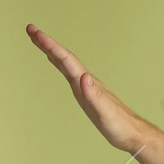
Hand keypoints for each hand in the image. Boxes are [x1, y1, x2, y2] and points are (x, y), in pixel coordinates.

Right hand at [25, 23, 149, 152]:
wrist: (133, 134)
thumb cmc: (121, 125)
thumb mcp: (106, 113)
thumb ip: (95, 96)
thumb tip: (84, 77)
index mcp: (88, 83)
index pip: (66, 60)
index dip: (50, 46)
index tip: (35, 33)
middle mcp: (86, 81)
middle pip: (64, 57)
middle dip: (46, 43)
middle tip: (30, 29)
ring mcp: (85, 87)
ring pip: (65, 64)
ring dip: (51, 51)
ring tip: (37, 39)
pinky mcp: (86, 94)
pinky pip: (69, 74)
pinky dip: (59, 65)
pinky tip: (55, 62)